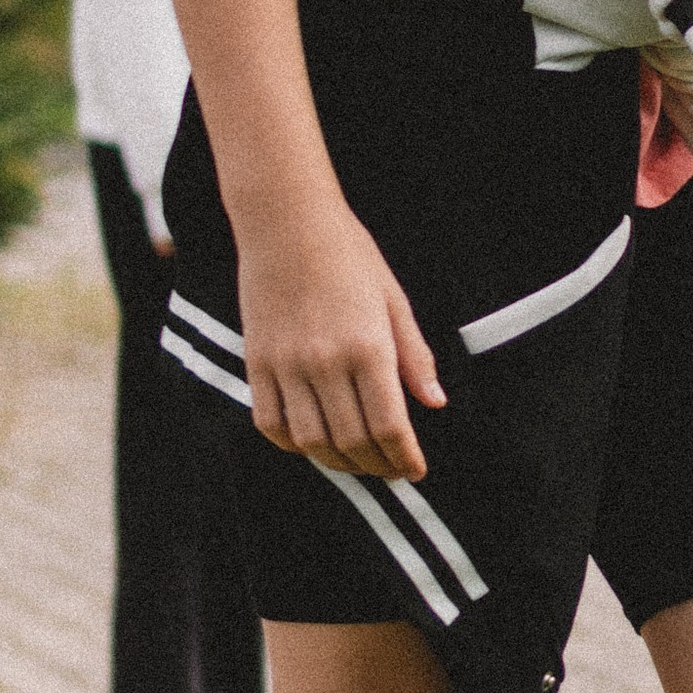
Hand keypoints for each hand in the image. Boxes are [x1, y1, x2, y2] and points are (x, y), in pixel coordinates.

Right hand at [234, 199, 445, 477]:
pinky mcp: (256, 362)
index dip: (404, 458)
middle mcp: (326, 362)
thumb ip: (414, 355)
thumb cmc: (349, 254)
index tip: (415, 470)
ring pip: (311, 441)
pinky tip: (312, 442)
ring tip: (356, 462)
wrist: (286, 221)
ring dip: (337, 463)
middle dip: (377, 466)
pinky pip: (271, 423)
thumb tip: (435, 402)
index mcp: (368, 346)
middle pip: (352, 441)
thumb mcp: (393, 299)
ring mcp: (286, 365)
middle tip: (391, 470)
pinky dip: (293, 444)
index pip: (389, 426)